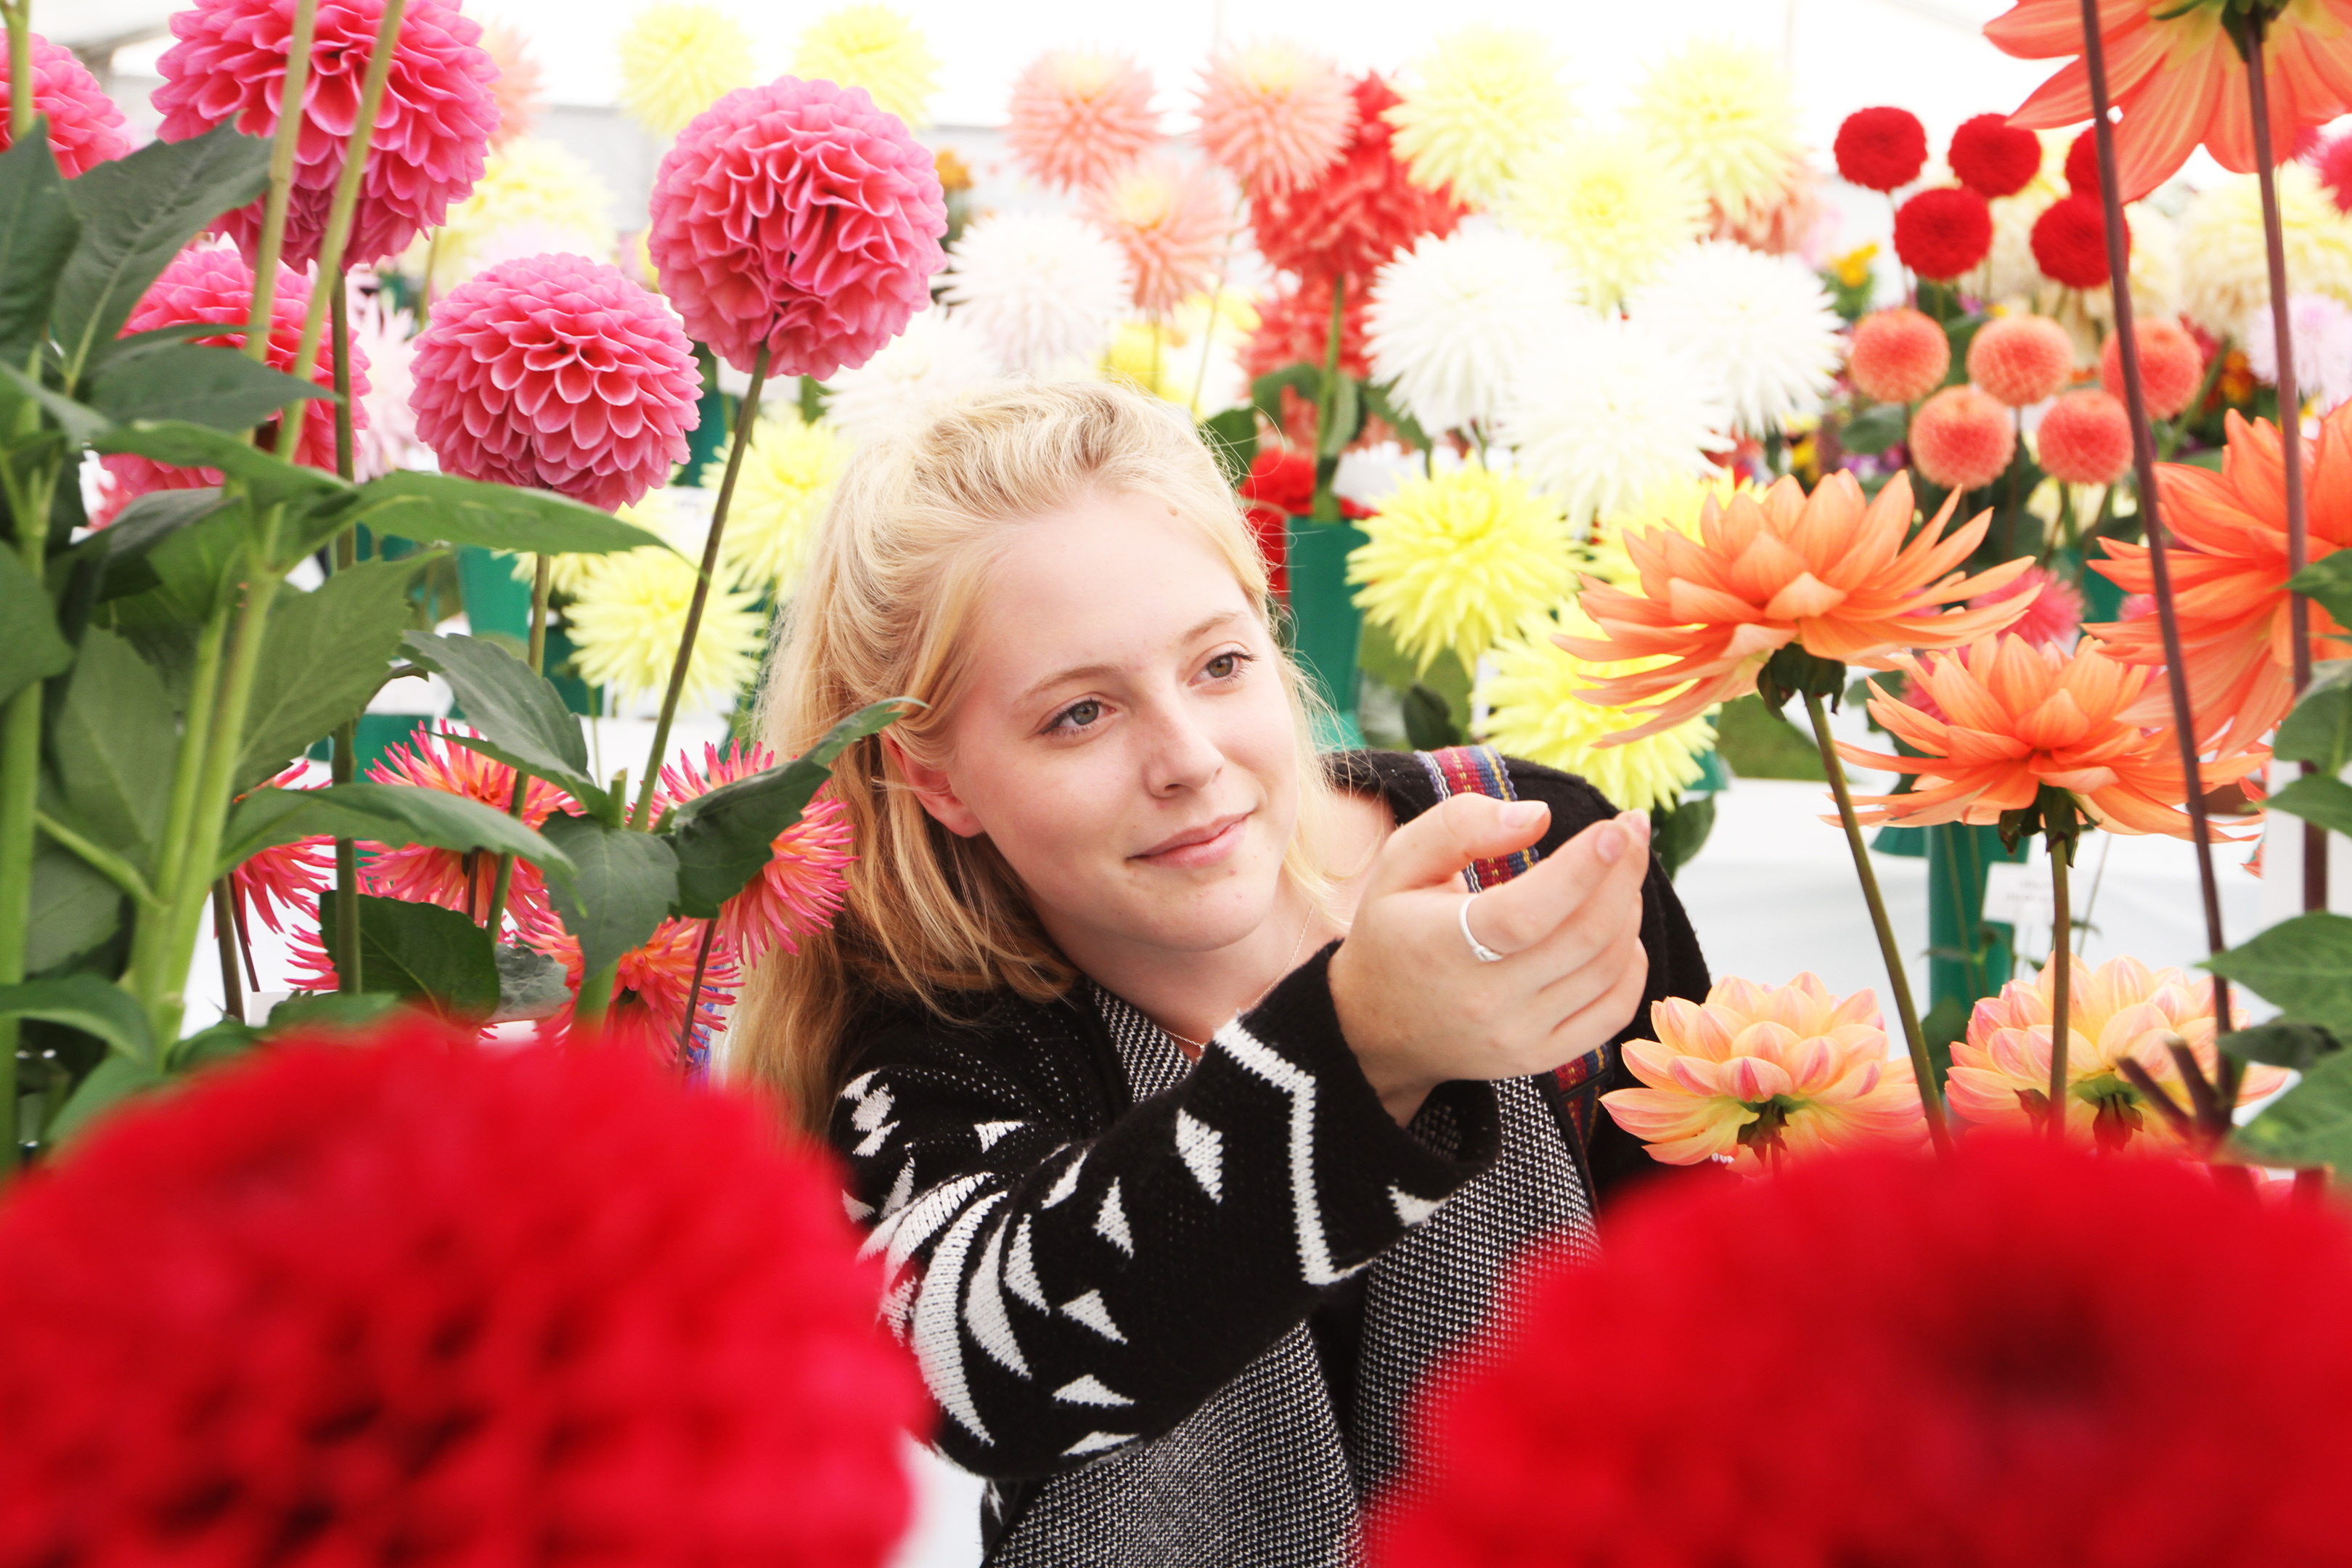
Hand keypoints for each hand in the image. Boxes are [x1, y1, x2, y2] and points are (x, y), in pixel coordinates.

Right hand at [1328, 794, 1651, 1124]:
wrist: (1375, 1030)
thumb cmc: (1393, 932)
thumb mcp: (1401, 863)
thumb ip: (1460, 825)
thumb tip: (1536, 817)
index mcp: (1443, 947)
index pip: (1527, 912)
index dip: (1582, 869)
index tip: (1617, 828)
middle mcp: (1485, 1001)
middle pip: (1583, 937)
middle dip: (1623, 875)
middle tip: (1632, 832)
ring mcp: (1518, 1037)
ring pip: (1607, 970)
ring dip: (1627, 912)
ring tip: (1619, 875)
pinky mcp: (1540, 1058)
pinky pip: (1613, 1012)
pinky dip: (1632, 965)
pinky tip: (1620, 932)